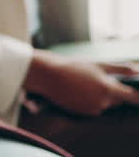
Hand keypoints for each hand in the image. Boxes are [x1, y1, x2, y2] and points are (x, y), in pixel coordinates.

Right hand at [24, 51, 138, 116]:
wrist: (49, 76)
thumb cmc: (73, 67)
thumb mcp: (98, 65)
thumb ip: (120, 69)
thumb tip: (137, 71)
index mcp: (108, 88)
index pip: (132, 97)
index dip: (137, 96)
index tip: (137, 93)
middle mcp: (103, 102)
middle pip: (118, 100)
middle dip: (113, 92)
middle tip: (98, 79)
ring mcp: (93, 109)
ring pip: (105, 104)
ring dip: (101, 96)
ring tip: (85, 84)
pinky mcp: (83, 113)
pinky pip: (94, 108)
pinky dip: (90, 101)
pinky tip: (79, 91)